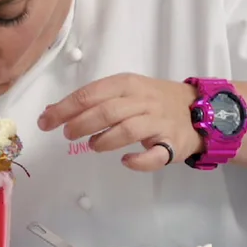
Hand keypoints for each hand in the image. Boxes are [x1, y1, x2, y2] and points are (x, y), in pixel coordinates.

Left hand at [38, 73, 202, 170]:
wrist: (201, 108)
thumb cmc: (151, 100)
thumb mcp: (122, 91)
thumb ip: (90, 100)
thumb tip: (50, 111)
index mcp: (126, 84)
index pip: (89, 94)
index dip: (64, 109)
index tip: (45, 122)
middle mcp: (143, 100)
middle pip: (107, 111)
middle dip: (81, 123)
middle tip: (67, 134)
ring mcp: (159, 122)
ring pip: (128, 130)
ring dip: (105, 140)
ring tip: (93, 146)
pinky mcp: (173, 143)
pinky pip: (156, 155)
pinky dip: (139, 161)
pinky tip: (126, 161)